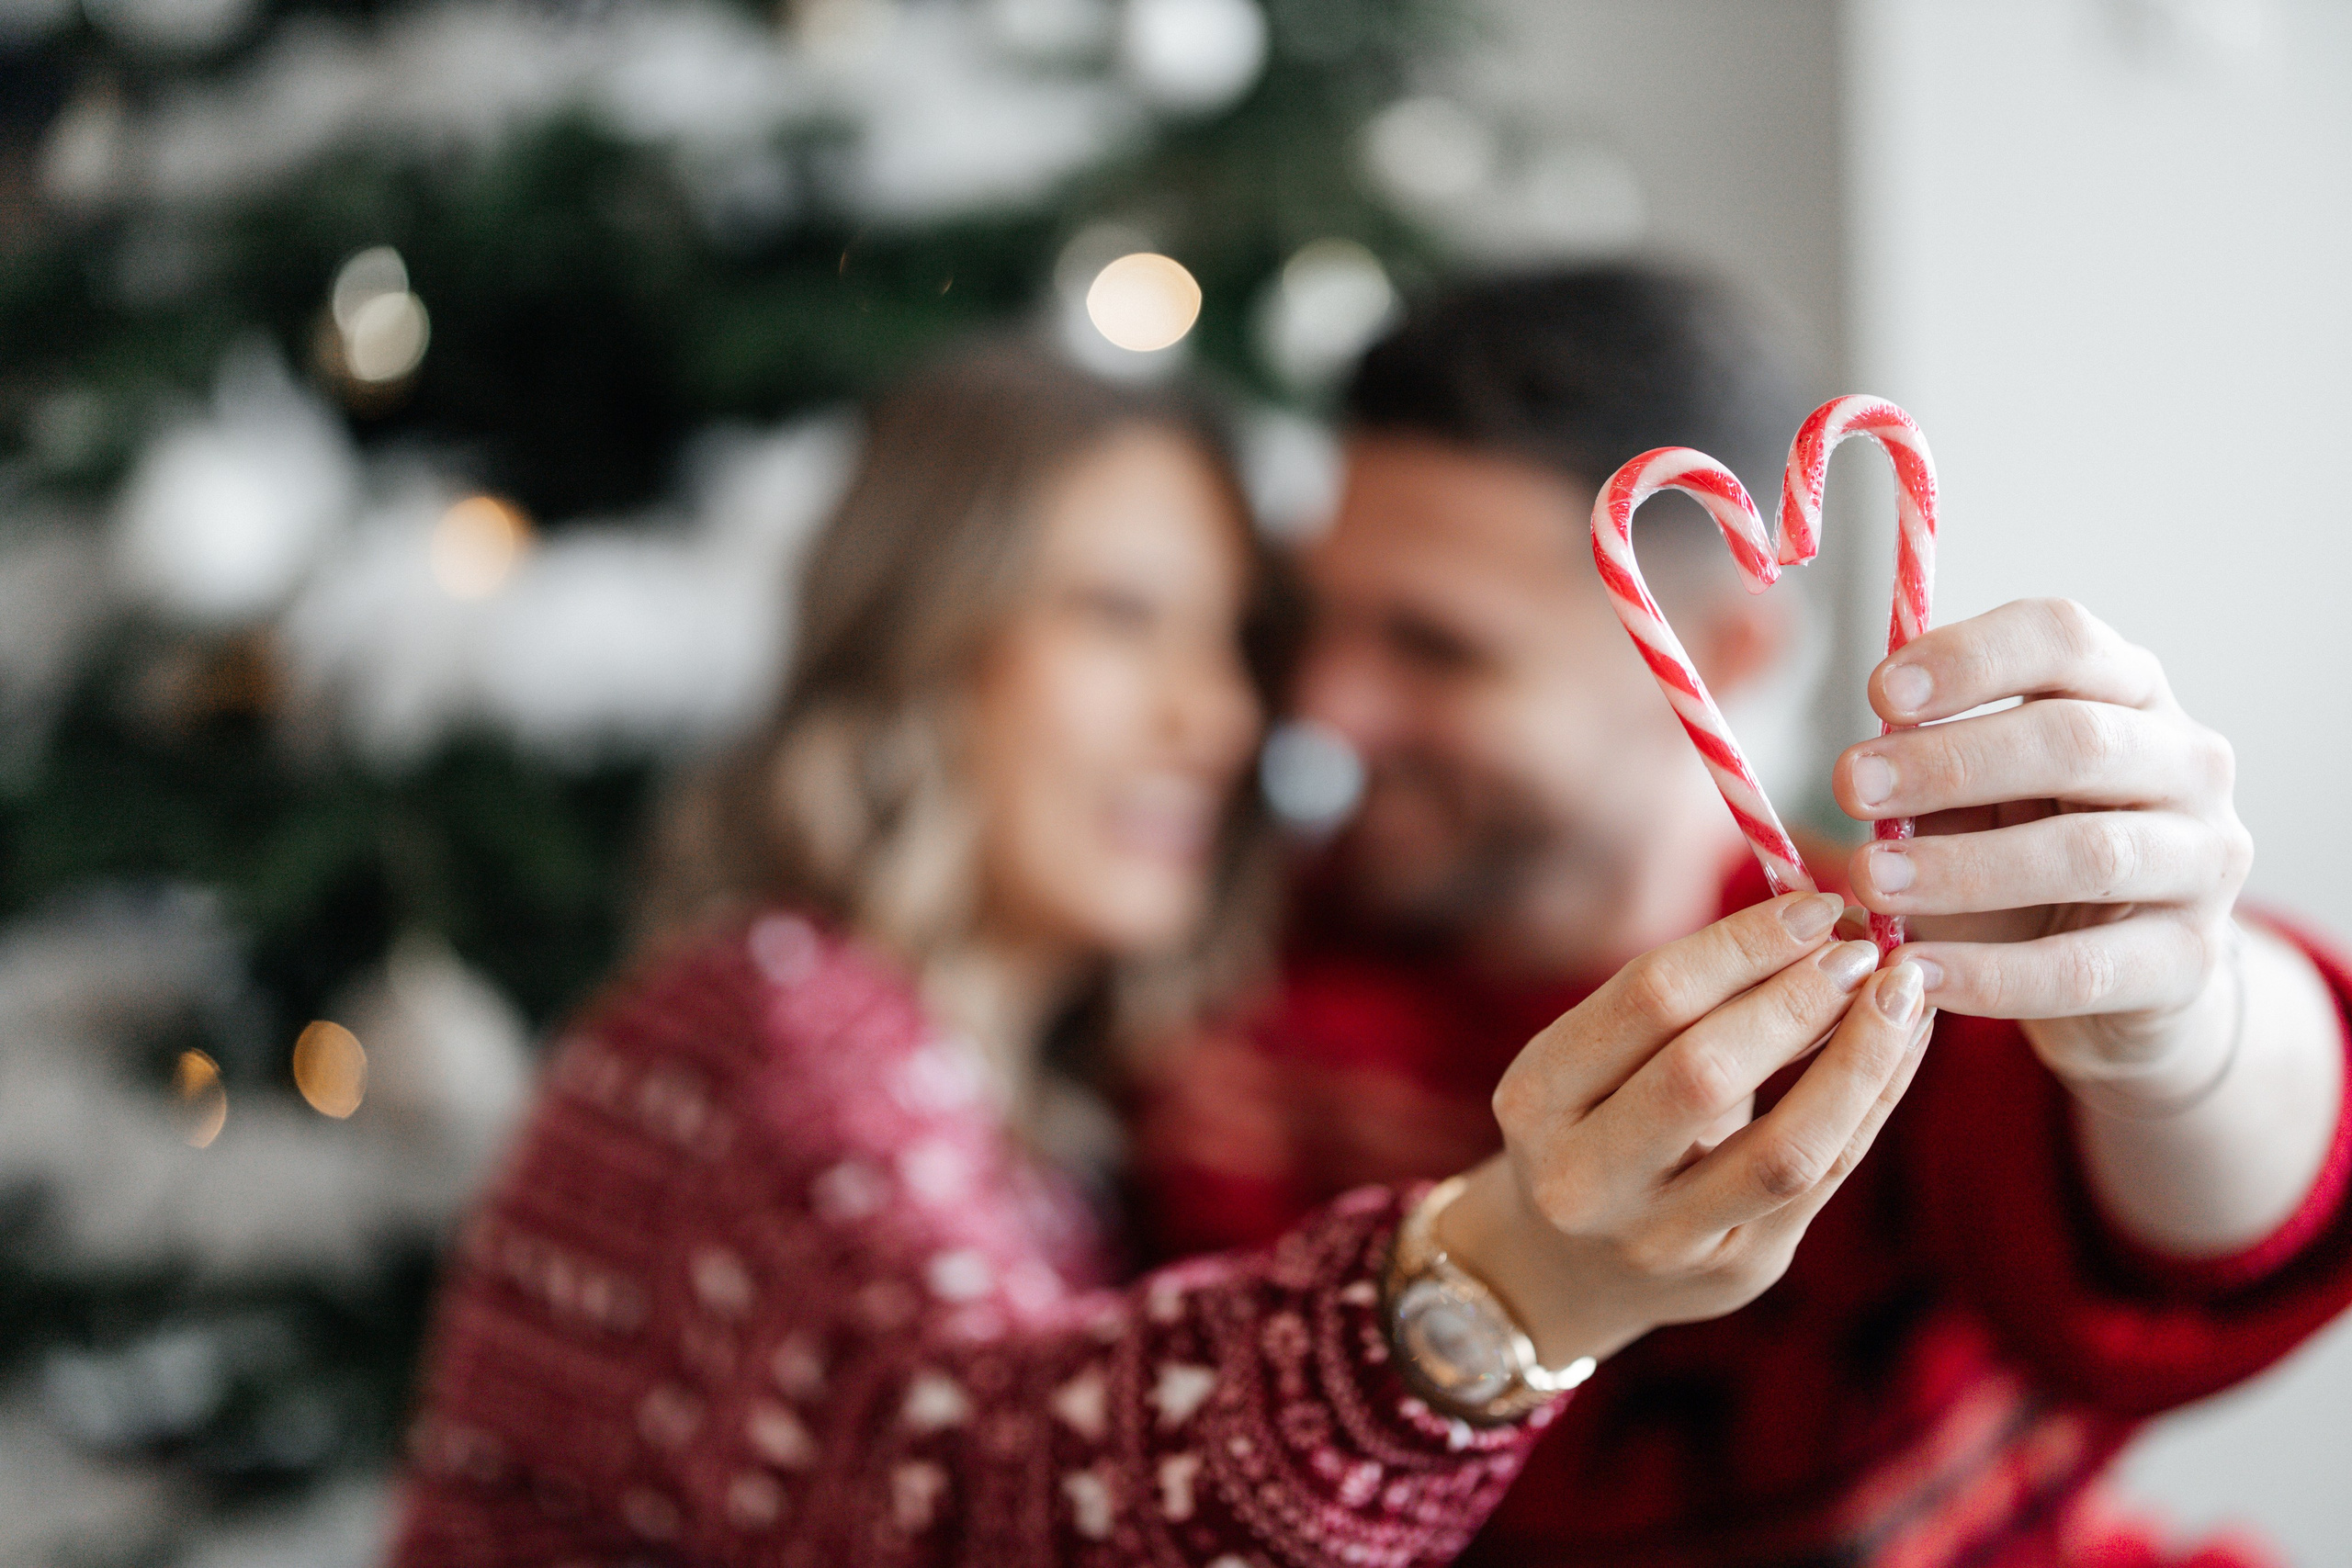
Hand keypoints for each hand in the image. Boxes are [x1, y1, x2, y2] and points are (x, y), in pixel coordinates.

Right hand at [1438, 893, 1931, 1365]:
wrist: (1563, 1272)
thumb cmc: (1593, 1128)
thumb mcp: (1593, 1062)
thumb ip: (1676, 1002)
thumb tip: (1809, 920)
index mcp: (1536, 1098)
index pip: (1648, 1000)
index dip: (1742, 944)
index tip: (1814, 905)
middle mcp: (1584, 1179)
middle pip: (1705, 1071)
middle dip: (1798, 998)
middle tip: (1860, 948)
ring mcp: (1661, 1238)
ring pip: (1783, 1148)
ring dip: (1858, 1058)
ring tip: (1902, 996)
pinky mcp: (1735, 1271)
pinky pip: (1822, 1180)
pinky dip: (1872, 1101)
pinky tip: (1902, 1049)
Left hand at [1832, 598, 2253, 1098]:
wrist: (2121, 972)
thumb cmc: (2027, 850)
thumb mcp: (1982, 792)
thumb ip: (1934, 766)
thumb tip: (1861, 767)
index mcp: (2128, 688)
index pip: (2063, 638)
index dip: (1971, 659)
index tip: (1880, 694)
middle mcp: (2187, 761)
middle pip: (2075, 741)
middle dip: (1951, 763)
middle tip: (1852, 789)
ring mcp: (2205, 859)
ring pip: (2089, 853)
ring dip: (1964, 867)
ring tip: (1871, 881)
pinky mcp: (2191, 958)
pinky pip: (2087, 968)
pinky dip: (1993, 972)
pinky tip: (1918, 970)